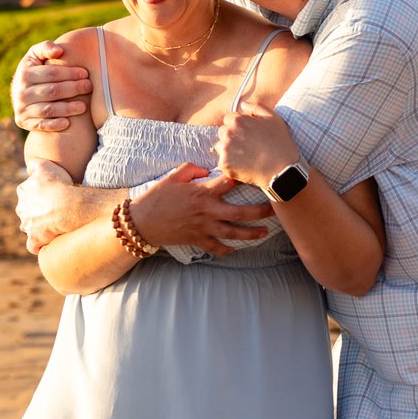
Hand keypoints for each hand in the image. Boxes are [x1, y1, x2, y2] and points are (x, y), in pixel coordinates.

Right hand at [12, 40, 92, 132]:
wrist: (21, 92)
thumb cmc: (36, 69)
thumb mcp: (36, 55)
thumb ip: (45, 47)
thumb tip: (59, 51)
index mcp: (24, 73)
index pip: (51, 73)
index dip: (70, 73)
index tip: (85, 73)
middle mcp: (20, 92)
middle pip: (52, 91)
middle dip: (73, 89)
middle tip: (89, 87)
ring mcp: (21, 108)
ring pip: (48, 109)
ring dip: (67, 108)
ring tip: (84, 106)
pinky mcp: (22, 122)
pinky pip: (40, 125)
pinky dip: (54, 125)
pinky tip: (68, 123)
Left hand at [16, 159, 78, 253]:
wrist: (67, 207)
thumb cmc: (59, 185)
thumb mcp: (46, 166)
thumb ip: (35, 164)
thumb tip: (29, 168)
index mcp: (23, 192)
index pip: (26, 193)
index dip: (38, 194)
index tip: (50, 196)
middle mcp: (21, 209)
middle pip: (26, 211)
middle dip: (36, 211)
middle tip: (53, 210)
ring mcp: (27, 225)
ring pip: (29, 227)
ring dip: (37, 227)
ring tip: (53, 225)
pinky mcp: (34, 240)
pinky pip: (33, 246)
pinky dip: (38, 245)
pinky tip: (47, 242)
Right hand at [130, 162, 275, 255]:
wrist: (142, 222)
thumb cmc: (157, 196)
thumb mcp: (173, 176)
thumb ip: (193, 169)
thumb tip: (208, 169)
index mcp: (202, 192)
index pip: (229, 183)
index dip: (245, 177)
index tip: (259, 174)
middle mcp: (206, 211)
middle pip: (239, 213)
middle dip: (260, 212)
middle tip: (275, 208)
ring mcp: (203, 228)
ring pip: (233, 233)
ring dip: (251, 234)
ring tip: (265, 233)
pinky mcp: (197, 240)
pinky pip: (217, 247)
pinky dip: (227, 249)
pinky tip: (236, 248)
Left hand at [214, 101, 303, 192]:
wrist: (281, 169)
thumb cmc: (279, 143)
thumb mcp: (273, 118)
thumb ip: (256, 107)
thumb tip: (243, 104)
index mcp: (238, 120)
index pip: (228, 119)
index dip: (238, 126)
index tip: (246, 134)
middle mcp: (228, 132)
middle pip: (222, 132)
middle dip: (231, 137)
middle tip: (246, 146)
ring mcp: (225, 149)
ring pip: (220, 146)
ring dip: (228, 150)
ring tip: (244, 156)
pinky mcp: (224, 164)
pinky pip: (222, 161)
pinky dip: (230, 163)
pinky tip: (243, 165)